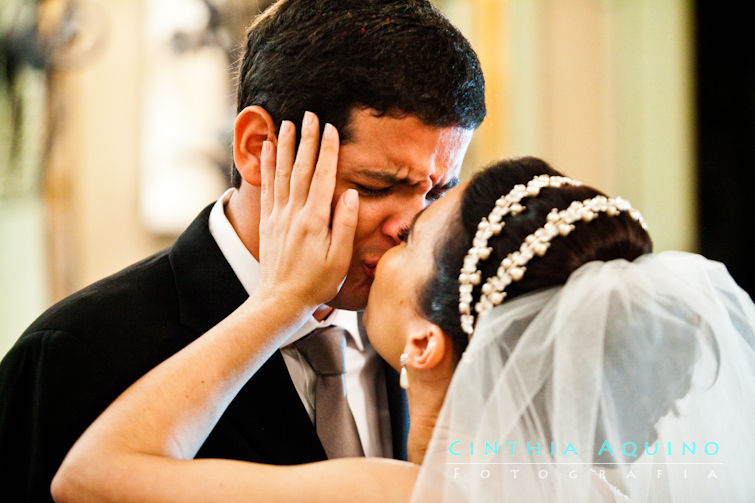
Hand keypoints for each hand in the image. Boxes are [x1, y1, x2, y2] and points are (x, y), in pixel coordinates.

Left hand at [252, 111, 358, 315]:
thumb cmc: (316, 282)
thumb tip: (350, 193)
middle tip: (309, 114)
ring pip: (280, 173)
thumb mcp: (339, 258)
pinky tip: (266, 150)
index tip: (330, 128)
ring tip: (286, 123)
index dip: (327, 151)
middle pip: (300, 168)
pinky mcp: (267, 222)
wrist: (281, 300)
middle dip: (306, 139)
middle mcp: (293, 213)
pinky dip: (266, 166)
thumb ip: (345, 224)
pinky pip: (266, 188)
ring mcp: (277, 216)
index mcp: (314, 220)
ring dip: (283, 146)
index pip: (322, 177)